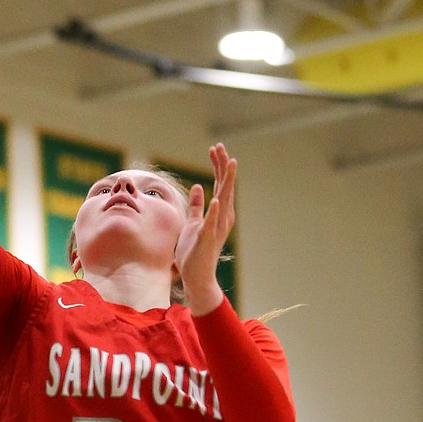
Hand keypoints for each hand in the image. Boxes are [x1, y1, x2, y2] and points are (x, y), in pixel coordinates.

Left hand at [175, 143, 234, 315]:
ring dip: (226, 181)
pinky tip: (216, 197)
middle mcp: (222, 217)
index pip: (220, 184)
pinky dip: (214, 209)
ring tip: (229, 163)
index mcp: (219, 212)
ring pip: (224, 199)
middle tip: (220, 146)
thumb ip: (196, 206)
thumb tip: (197, 187)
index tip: (214, 149)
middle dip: (223, 166)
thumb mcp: (193, 223)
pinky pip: (212, 221)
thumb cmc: (194, 251)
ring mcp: (217, 227)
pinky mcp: (208, 238)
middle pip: (224, 186)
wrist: (197, 275)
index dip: (218, 166)